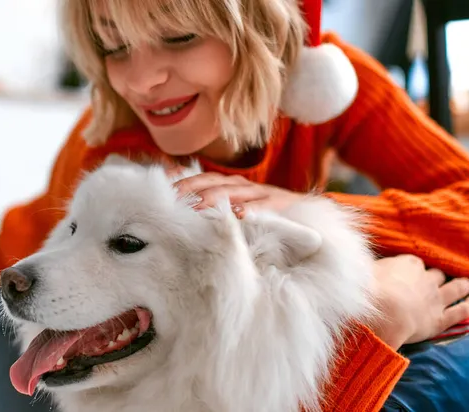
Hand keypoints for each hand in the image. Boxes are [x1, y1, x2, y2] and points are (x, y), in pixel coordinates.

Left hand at [172, 172, 301, 216]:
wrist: (305, 212)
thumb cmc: (264, 213)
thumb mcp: (237, 208)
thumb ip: (215, 209)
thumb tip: (186, 215)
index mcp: (230, 184)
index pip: (202, 177)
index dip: (183, 179)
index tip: (162, 184)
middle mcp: (242, 185)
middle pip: (212, 181)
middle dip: (190, 187)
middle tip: (172, 198)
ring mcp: (260, 192)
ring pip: (233, 191)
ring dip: (213, 198)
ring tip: (197, 206)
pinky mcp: (278, 204)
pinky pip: (263, 207)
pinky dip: (251, 210)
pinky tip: (239, 216)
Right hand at [370, 254, 468, 348]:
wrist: (383, 312)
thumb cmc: (370, 289)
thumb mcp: (364, 271)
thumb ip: (370, 268)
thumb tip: (362, 266)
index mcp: (408, 264)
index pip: (414, 263)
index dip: (414, 269)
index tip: (410, 273)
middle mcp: (426, 279)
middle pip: (436, 274)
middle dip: (436, 277)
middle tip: (436, 280)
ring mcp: (436, 298)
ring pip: (455, 289)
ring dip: (462, 286)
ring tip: (466, 284)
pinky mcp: (440, 319)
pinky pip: (460, 311)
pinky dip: (468, 307)